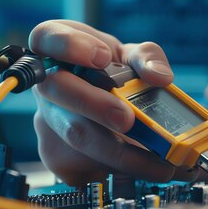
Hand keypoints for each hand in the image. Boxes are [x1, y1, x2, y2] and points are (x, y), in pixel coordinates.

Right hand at [29, 20, 197, 185]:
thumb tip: (160, 77)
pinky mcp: (56, 155)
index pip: (46, 37)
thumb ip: (147, 57)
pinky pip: (83, 166)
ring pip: (75, 137)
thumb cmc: (114, 73)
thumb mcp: (132, 55)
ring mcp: (48, 122)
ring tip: (160, 162)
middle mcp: (47, 86)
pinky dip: (119, 170)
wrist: (109, 105)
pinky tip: (145, 169)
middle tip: (129, 119)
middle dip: (96, 107)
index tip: (101, 58)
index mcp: (59, 50)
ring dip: (120, 153)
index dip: (69, 46)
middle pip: (59, 93)